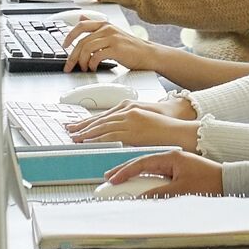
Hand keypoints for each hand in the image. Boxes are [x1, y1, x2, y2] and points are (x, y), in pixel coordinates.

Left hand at [61, 17, 145, 72]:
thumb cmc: (131, 47)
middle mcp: (107, 29)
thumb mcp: (112, 33)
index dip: (69, 36)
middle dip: (72, 56)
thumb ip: (96, 26)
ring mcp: (112, 38)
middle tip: (69, 66)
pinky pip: (97, 56)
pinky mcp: (117, 49)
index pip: (81, 26)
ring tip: (84, 68)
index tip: (64, 46)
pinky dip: (92, 64)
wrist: (149, 54)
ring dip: (82, 61)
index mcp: (104, 24)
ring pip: (87, 49)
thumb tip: (80, 17)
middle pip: (82, 41)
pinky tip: (93, 68)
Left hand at [74, 102, 197, 149]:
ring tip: (75, 138)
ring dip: (87, 133)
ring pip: (103, 126)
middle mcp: (127, 110)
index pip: (103, 115)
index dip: (88, 121)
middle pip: (99, 119)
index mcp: (128, 106)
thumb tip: (115, 134)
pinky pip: (111, 134)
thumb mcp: (142, 119)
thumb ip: (128, 125)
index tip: (77, 125)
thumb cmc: (163, 125)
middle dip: (83, 126)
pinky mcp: (133, 129)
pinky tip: (90, 141)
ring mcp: (130, 119)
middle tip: (70, 131)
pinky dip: (99, 138)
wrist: (179, 126)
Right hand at [100, 150, 225, 198]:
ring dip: (134, 177)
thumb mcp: (181, 190)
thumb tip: (140, 197)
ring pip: (148, 170)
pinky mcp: (178, 172)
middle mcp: (171, 158)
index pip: (142, 163)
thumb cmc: (209, 182)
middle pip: (142, 164)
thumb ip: (159, 193)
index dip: (125, 172)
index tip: (112, 180)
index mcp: (171, 157)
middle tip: (108, 179)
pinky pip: (157, 175)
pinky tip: (138, 187)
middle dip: (125, 172)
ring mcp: (174, 164)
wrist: (228, 182)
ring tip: (118, 184)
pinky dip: (146, 181)